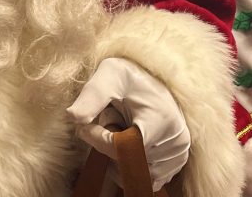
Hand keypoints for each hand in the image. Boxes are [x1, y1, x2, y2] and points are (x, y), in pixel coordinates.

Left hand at [66, 57, 189, 190]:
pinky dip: (135, 166)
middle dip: (111, 145)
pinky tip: (134, 144)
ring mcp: (178, 154)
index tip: (86, 124)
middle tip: (112, 121)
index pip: (119, 148)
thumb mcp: (110, 74)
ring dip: (122, 157)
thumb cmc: (131, 76)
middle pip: (127, 162)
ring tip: (126, 130)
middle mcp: (175, 142)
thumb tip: (73, 117)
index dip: (96, 138)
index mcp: (160, 121)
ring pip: (137, 174)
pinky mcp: (178, 161)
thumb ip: (92, 95)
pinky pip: (150, 178)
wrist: (157, 76)